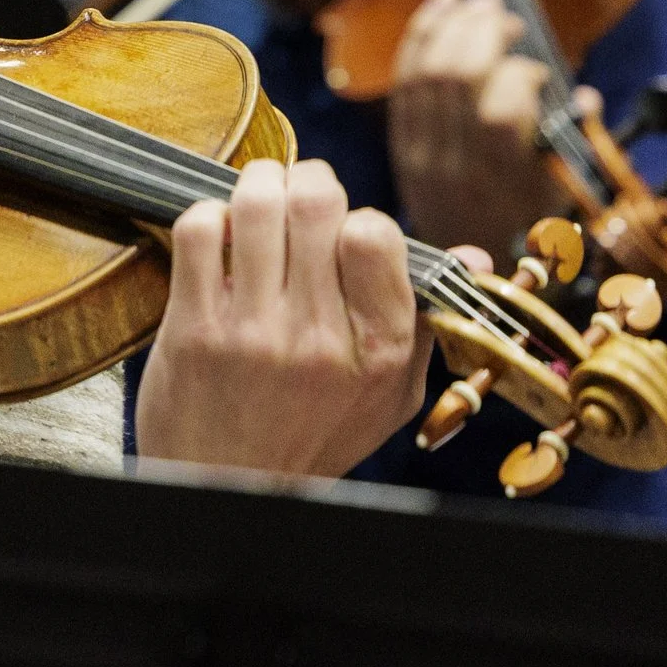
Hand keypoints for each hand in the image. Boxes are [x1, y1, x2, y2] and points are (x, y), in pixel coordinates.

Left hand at [135, 157, 436, 476]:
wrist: (231, 485)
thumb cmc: (313, 431)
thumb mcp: (388, 392)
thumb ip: (424, 320)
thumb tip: (472, 254)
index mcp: (379, 350)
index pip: (376, 233)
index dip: (356, 213)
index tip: (341, 226)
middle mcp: (320, 339)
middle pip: (315, 203)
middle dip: (305, 181)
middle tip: (294, 191)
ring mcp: (253, 332)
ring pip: (255, 205)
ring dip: (256, 185)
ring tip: (257, 197)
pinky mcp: (193, 329)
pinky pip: (199, 232)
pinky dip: (205, 215)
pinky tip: (216, 236)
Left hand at [388, 0, 569, 257]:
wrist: (469, 284)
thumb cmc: (533, 239)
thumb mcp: (568, 203)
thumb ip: (576, 149)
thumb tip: (584, 97)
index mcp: (502, 183)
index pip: (501, 108)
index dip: (522, 75)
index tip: (539, 76)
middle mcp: (455, 166)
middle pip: (456, 77)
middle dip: (481, 31)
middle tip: (505, 13)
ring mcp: (420, 155)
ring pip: (424, 73)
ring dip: (451, 25)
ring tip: (477, 2)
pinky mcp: (401, 146)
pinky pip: (404, 84)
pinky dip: (420, 38)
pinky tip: (441, 7)